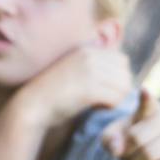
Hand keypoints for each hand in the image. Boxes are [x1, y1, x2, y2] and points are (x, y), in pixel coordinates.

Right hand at [13, 47, 133, 128]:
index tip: (109, 89)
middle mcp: (90, 57)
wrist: (33, 104)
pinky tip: (100, 110)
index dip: (120, 76)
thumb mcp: (74, 68)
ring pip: (124, 87)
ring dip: (118, 99)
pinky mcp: (90, 89)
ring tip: (103, 105)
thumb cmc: (53, 92)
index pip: (122, 60)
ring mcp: (90, 72)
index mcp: (87, 49)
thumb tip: (122, 74)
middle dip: (121, 88)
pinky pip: (116, 99)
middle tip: (108, 100)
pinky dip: (112, 108)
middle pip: (126, 73)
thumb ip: (93, 66)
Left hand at [100, 90, 159, 159]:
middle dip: (126, 152)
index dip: (145, 98)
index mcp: (150, 109)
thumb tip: (117, 149)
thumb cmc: (134, 144)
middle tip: (124, 157)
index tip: (143, 91)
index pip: (147, 104)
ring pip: (150, 155)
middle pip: (137, 138)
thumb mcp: (116, 137)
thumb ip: (109, 138)